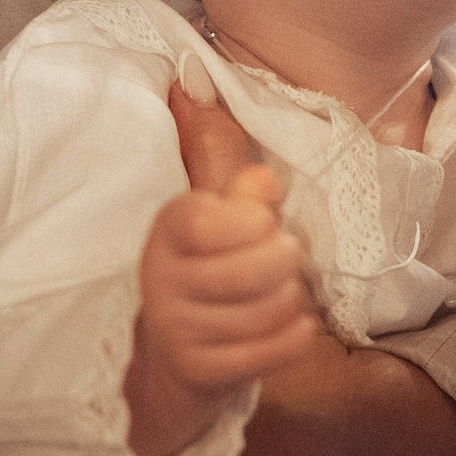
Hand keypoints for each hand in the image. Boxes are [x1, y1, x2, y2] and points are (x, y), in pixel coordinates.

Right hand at [126, 84, 320, 455]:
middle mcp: (162, 278)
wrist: (175, 357)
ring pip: (267, 310)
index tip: (261, 218)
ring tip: (282, 293)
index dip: (248, 218)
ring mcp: (176, 329)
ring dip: (291, 301)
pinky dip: (293, 338)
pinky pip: (269, 352)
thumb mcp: (210, 205)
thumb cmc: (208, 265)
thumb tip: (190, 83)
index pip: (206, 217)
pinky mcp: (198, 372)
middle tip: (285, 256)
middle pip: (256, 265)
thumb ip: (215, 151)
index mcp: (168, 228)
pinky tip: (293, 326)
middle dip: (287, 260)